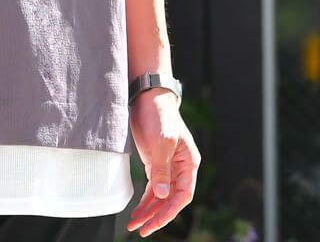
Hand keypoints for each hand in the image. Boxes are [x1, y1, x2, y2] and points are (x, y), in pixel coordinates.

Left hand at [126, 88, 200, 236]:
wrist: (147, 96)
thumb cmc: (158, 115)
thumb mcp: (161, 141)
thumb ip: (161, 168)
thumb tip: (161, 195)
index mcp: (189, 163)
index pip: (183, 195)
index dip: (170, 211)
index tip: (155, 222)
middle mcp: (180, 168)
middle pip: (171, 199)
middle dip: (157, 216)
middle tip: (141, 230)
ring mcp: (167, 166)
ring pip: (160, 196)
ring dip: (149, 211)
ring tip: (135, 225)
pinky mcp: (154, 163)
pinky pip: (152, 188)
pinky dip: (145, 200)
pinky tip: (137, 211)